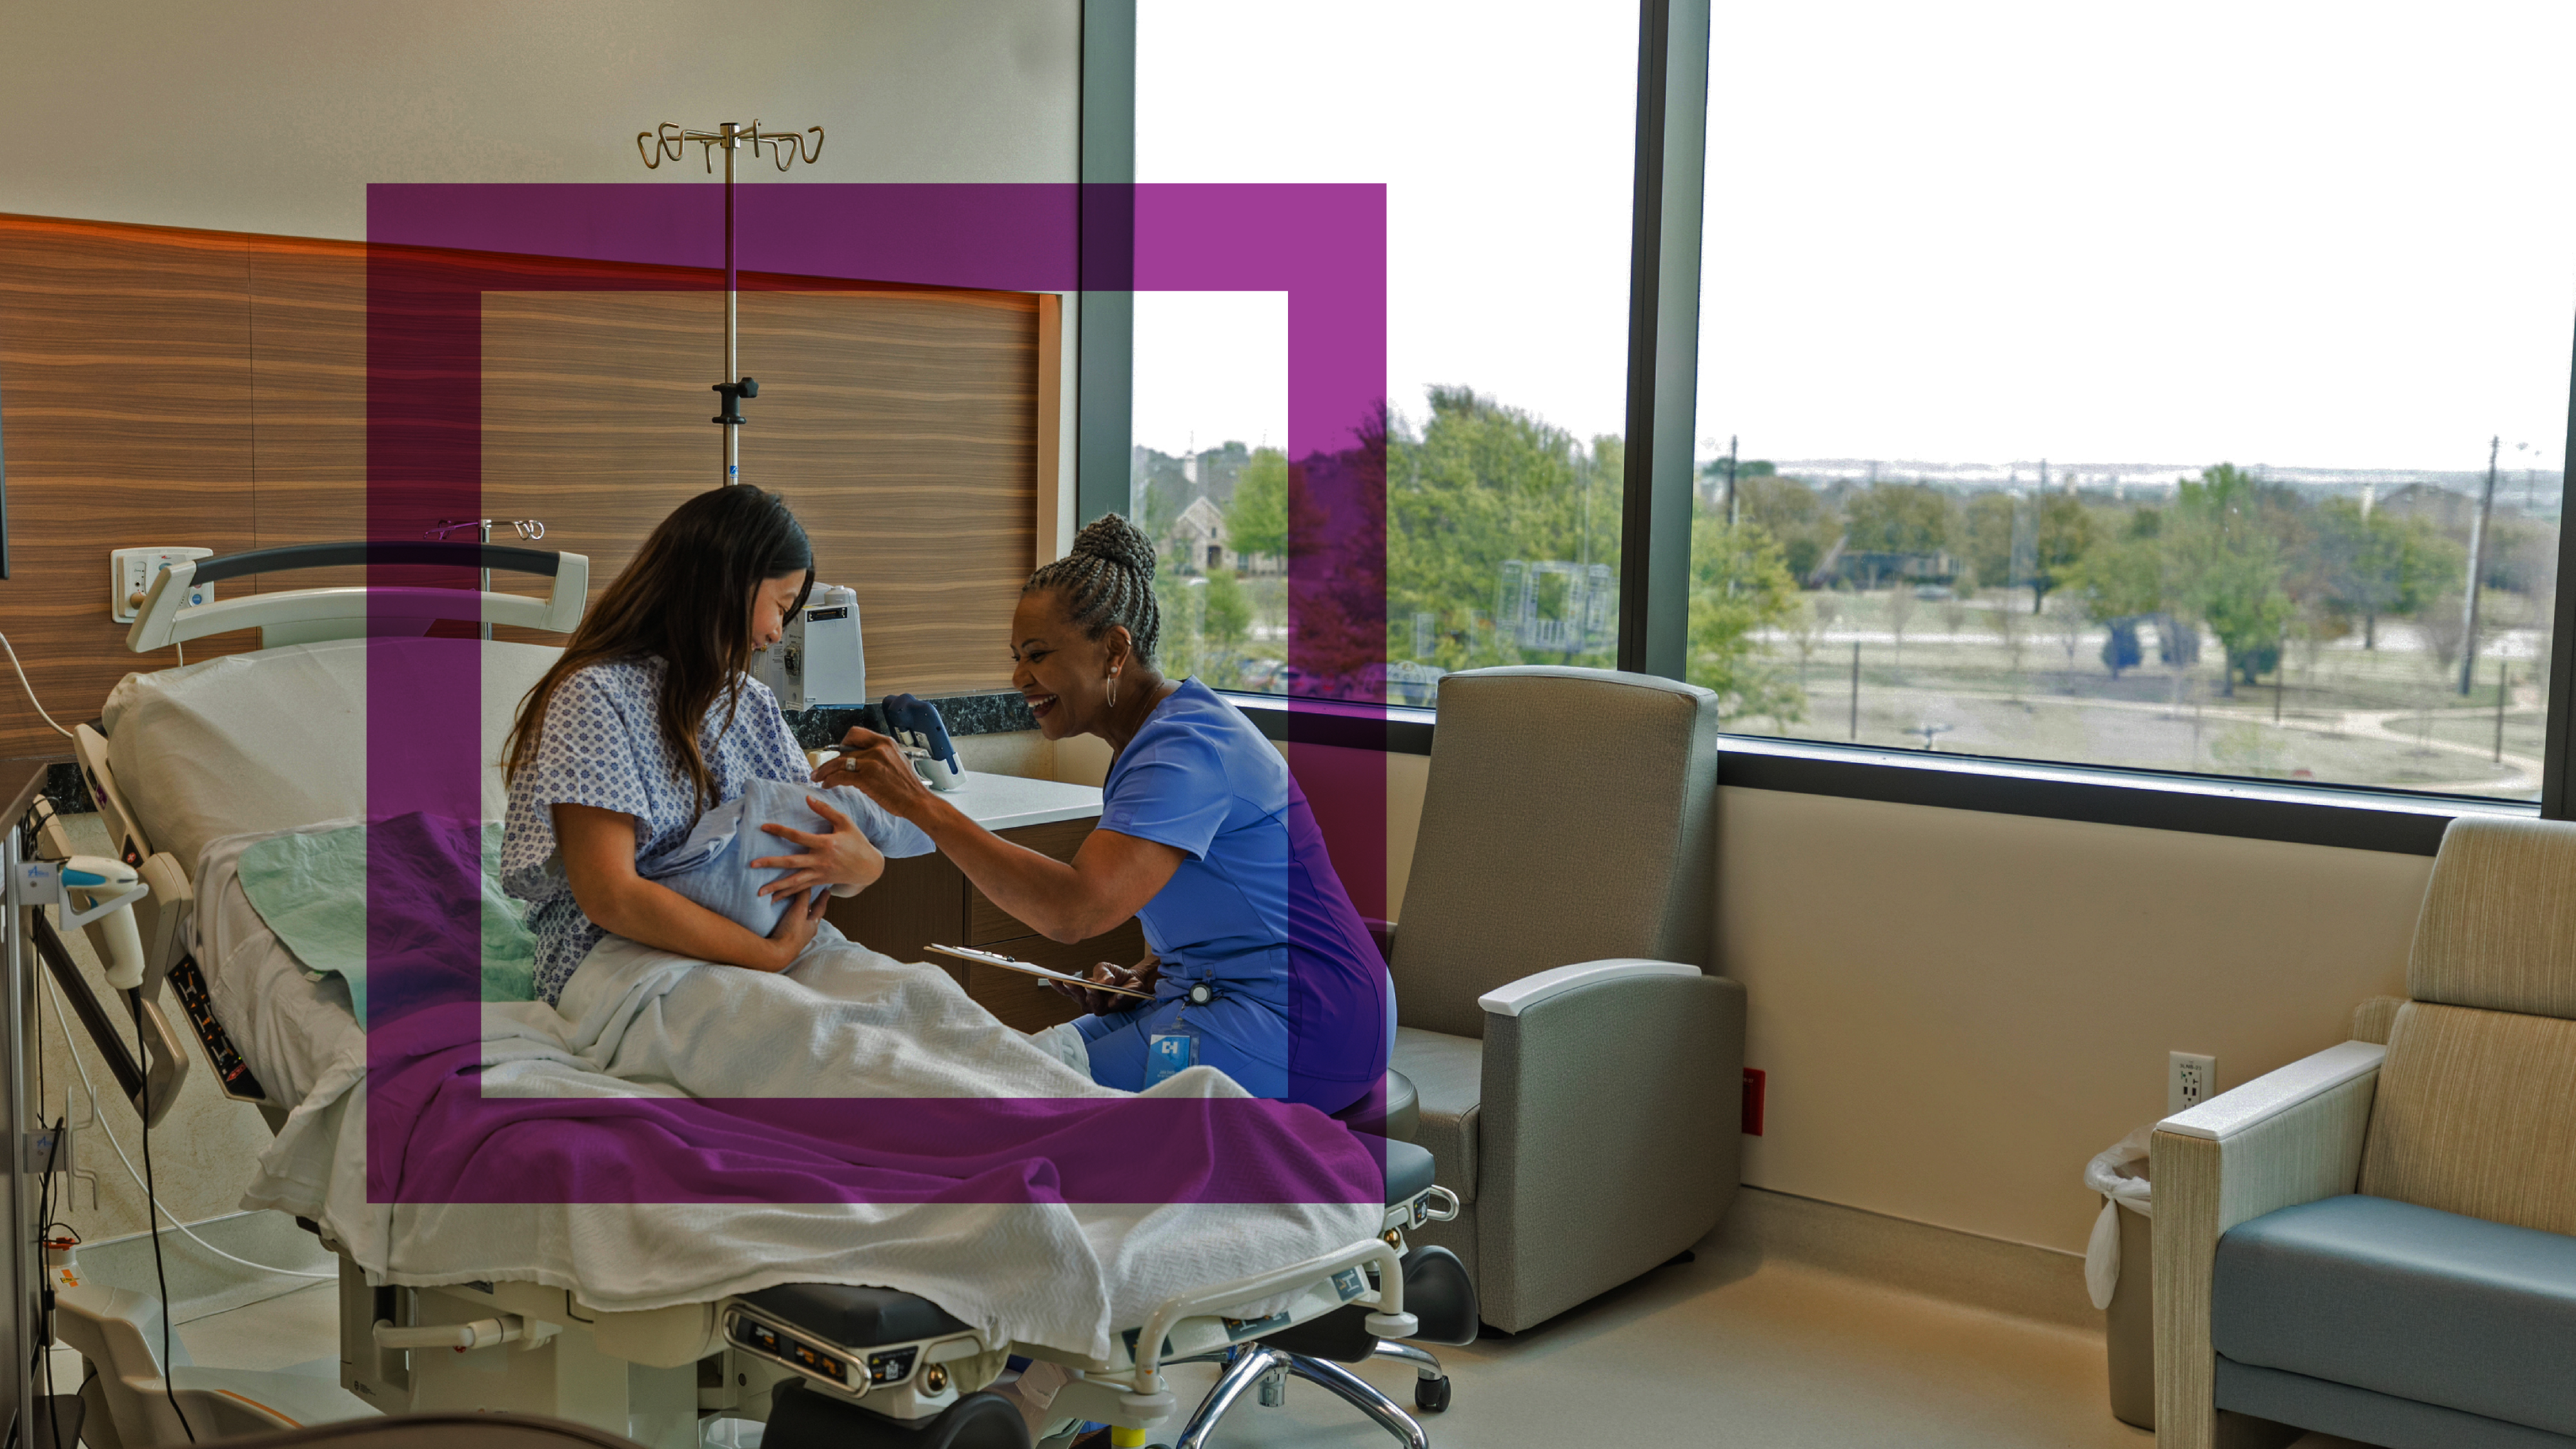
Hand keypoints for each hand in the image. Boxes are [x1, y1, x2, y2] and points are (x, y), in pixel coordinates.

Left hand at [749, 795, 885, 897]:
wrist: (868, 867)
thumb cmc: (857, 841)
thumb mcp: (845, 822)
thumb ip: (826, 810)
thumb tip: (807, 798)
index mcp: (826, 843)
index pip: (798, 836)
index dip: (780, 830)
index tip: (764, 827)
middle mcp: (821, 860)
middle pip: (792, 862)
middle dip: (771, 863)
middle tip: (752, 864)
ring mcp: (820, 873)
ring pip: (795, 881)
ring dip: (776, 887)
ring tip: (759, 892)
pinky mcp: (820, 882)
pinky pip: (801, 890)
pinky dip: (787, 895)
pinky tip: (774, 900)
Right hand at [761, 886, 829, 971]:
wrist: (777, 953)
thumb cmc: (791, 931)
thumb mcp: (799, 910)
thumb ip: (803, 896)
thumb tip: (808, 883)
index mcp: (812, 925)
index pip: (820, 908)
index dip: (823, 899)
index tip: (828, 891)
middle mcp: (806, 933)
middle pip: (812, 917)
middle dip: (813, 908)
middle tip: (814, 899)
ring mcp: (796, 939)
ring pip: (801, 923)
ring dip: (801, 915)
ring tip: (799, 908)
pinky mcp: (785, 941)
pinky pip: (790, 928)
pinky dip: (790, 921)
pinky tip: (785, 920)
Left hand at [815, 727, 933, 816]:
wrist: (917, 800)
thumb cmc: (908, 786)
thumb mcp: (896, 760)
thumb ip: (880, 755)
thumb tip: (861, 759)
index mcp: (885, 743)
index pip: (856, 733)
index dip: (844, 743)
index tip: (839, 752)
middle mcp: (878, 749)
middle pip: (844, 749)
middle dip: (830, 760)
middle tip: (823, 768)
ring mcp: (871, 762)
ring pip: (839, 762)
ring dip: (824, 770)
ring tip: (818, 777)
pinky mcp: (866, 777)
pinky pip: (841, 776)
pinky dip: (830, 780)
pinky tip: (827, 785)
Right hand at [1044, 954, 1158, 1015]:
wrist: (1134, 979)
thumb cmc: (1114, 976)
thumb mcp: (1104, 968)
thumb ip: (1100, 972)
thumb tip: (1103, 981)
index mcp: (1084, 993)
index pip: (1068, 991)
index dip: (1059, 986)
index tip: (1052, 978)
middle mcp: (1091, 1003)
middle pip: (1079, 999)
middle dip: (1074, 991)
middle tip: (1070, 982)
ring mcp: (1104, 1007)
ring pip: (1095, 1005)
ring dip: (1092, 997)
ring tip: (1091, 988)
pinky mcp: (1119, 1006)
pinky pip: (1117, 1004)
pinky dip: (1117, 999)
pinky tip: (1117, 994)